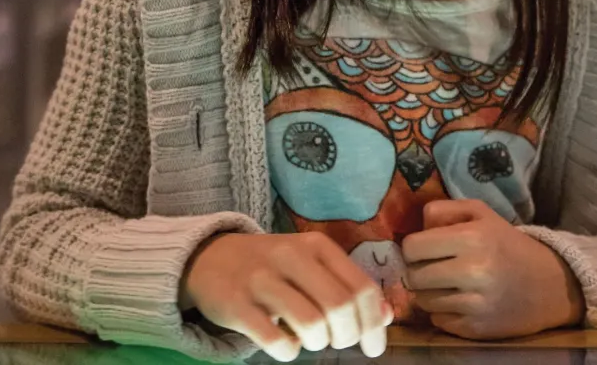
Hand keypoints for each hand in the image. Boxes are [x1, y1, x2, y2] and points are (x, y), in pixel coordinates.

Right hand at [182, 232, 392, 360]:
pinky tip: (286, 343)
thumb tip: (386, 317)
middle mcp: (290, 256)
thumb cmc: (273, 266)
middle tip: (338, 342)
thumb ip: (349, 286)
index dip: (374, 324)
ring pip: (311, 324)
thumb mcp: (312, 265)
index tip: (373, 347)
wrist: (210, 258)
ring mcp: (260, 280)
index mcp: (315, 245)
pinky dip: (289, 351)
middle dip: (347, 336)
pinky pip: (276, 341)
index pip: (361, 287)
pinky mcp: (235, 304)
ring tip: (312, 340)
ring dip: (318, 343)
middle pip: (340, 307)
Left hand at [402, 199, 584, 339]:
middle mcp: (472, 272)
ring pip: (423, 301)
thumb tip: (416, 228)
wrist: (548, 285)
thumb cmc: (507, 244)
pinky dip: (444, 312)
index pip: (412, 247)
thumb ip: (443, 210)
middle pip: (413, 276)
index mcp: (472, 238)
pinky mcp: (475, 329)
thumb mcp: (480, 213)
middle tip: (434, 268)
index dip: (414, 247)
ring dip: (430, 293)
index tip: (425, 248)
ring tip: (449, 284)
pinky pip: (438, 320)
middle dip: (418, 271)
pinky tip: (461, 301)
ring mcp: (474, 304)